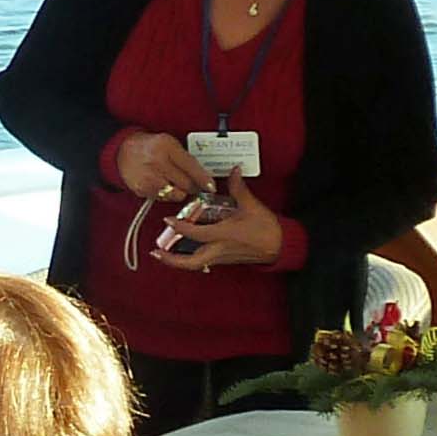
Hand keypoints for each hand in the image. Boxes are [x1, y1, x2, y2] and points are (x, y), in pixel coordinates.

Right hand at [111, 130, 210, 205]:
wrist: (123, 151)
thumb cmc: (150, 147)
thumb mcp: (169, 144)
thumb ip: (185, 158)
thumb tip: (204, 175)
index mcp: (166, 146)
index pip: (191, 166)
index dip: (203, 179)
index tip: (211, 187)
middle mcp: (157, 162)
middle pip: (185, 183)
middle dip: (193, 187)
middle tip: (195, 186)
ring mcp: (149, 177)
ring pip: (176, 194)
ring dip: (180, 192)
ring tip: (176, 184)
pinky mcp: (142, 189)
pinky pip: (163, 198)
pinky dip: (166, 195)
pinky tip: (162, 185)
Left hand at [154, 173, 284, 270]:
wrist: (280, 246)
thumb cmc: (267, 229)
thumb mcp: (251, 206)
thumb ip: (238, 188)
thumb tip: (234, 171)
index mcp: (224, 236)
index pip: (196, 233)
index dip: (180, 227)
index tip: (167, 220)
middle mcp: (220, 250)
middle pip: (190, 262)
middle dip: (171, 260)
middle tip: (156, 252)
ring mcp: (221, 257)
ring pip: (196, 264)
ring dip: (178, 261)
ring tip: (163, 253)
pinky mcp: (225, 260)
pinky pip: (204, 261)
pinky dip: (191, 257)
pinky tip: (184, 251)